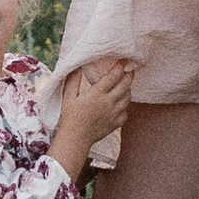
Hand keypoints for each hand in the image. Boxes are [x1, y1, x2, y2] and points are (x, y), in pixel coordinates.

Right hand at [53, 56, 134, 173]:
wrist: (76, 138)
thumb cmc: (70, 117)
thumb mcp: (68, 97)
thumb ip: (73, 80)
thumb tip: (78, 67)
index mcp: (97, 94)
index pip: (112, 76)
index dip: (120, 67)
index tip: (124, 60)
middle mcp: (108, 103)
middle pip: (125, 85)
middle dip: (129, 76)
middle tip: (130, 69)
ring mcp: (114, 114)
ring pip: (127, 98)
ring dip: (128, 89)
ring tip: (126, 84)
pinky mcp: (116, 123)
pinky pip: (126, 112)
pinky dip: (125, 106)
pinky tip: (120, 103)